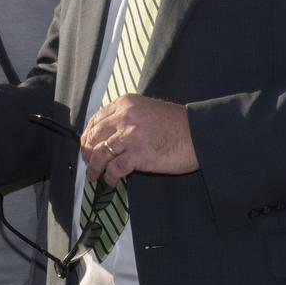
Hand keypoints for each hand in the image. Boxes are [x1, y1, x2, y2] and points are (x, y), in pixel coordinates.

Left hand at [80, 94, 198, 185]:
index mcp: (125, 104)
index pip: (96, 120)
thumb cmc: (176, 124)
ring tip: (94, 176)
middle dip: (87, 153)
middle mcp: (124, 116)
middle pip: (93, 137)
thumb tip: (107, 134)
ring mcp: (130, 135)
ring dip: (94, 167)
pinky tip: (112, 181)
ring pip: (99, 153)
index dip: (87, 136)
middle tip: (88, 163)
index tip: (86, 146)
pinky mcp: (138, 154)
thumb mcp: (146, 110)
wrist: (199, 134)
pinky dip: (109, 177)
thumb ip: (126, 117)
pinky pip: (114, 168)